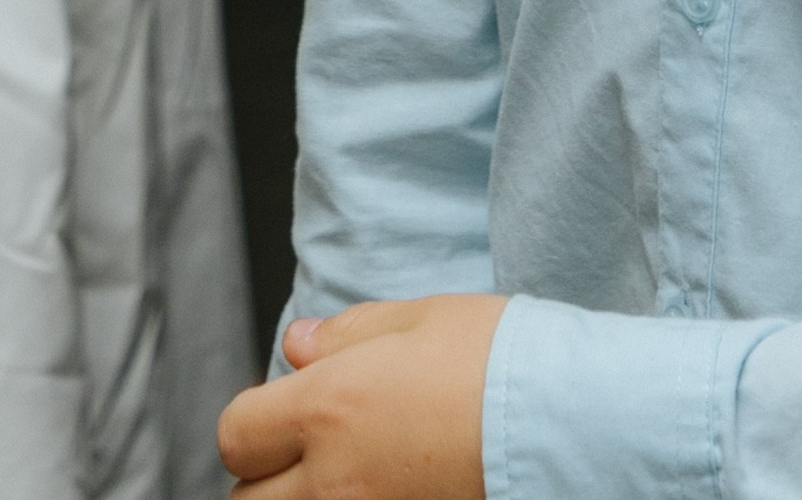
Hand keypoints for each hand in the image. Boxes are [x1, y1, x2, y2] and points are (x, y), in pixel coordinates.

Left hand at [217, 294, 504, 494]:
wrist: (565, 424)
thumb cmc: (498, 362)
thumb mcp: (421, 320)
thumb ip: (346, 335)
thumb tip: (295, 345)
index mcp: (329, 409)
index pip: (236, 433)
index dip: (256, 415)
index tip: (289, 405)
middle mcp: (332, 480)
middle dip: (264, 473)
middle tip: (307, 449)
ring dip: (297, 497)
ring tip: (346, 470)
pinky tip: (381, 487)